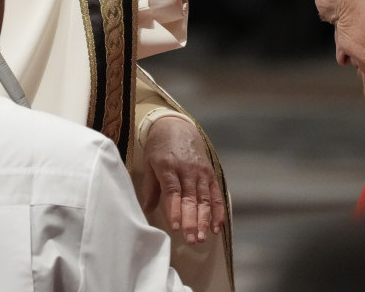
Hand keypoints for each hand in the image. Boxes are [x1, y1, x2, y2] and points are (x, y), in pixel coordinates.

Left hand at [139, 116, 224, 243]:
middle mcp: (187, 169)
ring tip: (202, 238)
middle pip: (191, 197)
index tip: (175, 226)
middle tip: (191, 239)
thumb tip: (146, 209)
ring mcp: (201, 171)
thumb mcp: (149, 162)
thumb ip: (150, 186)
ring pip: (204, 198)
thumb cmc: (159, 146)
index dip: (175, 209)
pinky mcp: (210, 173)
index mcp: (168, 166)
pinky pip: (216, 194)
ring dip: (204, 220)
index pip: (172, 191)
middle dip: (191, 220)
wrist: (177, 125)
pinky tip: (216, 227)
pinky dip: (217, 211)